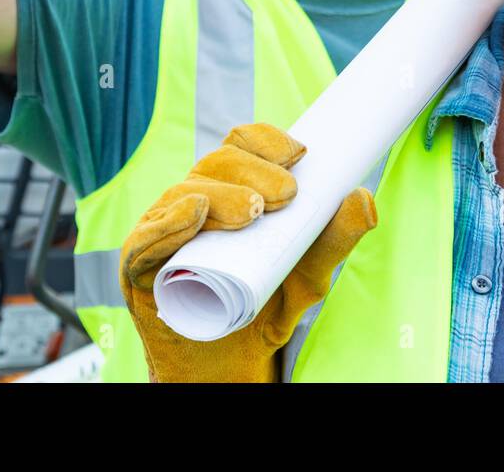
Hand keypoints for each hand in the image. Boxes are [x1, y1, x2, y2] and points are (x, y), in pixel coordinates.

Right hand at [119, 123, 377, 382]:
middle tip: (288, 195)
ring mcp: (163, 231)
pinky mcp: (139, 268)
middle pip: (215, 165)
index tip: (301, 153)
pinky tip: (191, 213)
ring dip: (219, 196)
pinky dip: (167, 225)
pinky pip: (145, 241)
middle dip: (253, 172)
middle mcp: (191, 198)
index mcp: (227, 187)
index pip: (240, 145)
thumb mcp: (308, 274)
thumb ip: (334, 240)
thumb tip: (363, 198)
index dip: (267, 141)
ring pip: (183, 195)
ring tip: (253, 212)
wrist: (230, 362)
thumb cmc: (264, 304)